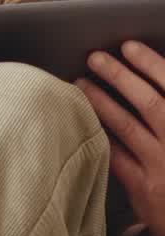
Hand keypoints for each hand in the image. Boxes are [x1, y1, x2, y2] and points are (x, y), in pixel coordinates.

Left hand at [76, 41, 164, 235]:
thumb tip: (144, 67)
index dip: (151, 64)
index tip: (128, 46)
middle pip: (150, 104)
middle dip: (120, 76)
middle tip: (95, 58)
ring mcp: (164, 168)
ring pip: (128, 128)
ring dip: (101, 102)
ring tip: (80, 83)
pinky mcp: (145, 189)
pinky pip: (115, 156)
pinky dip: (99, 134)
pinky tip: (82, 118)